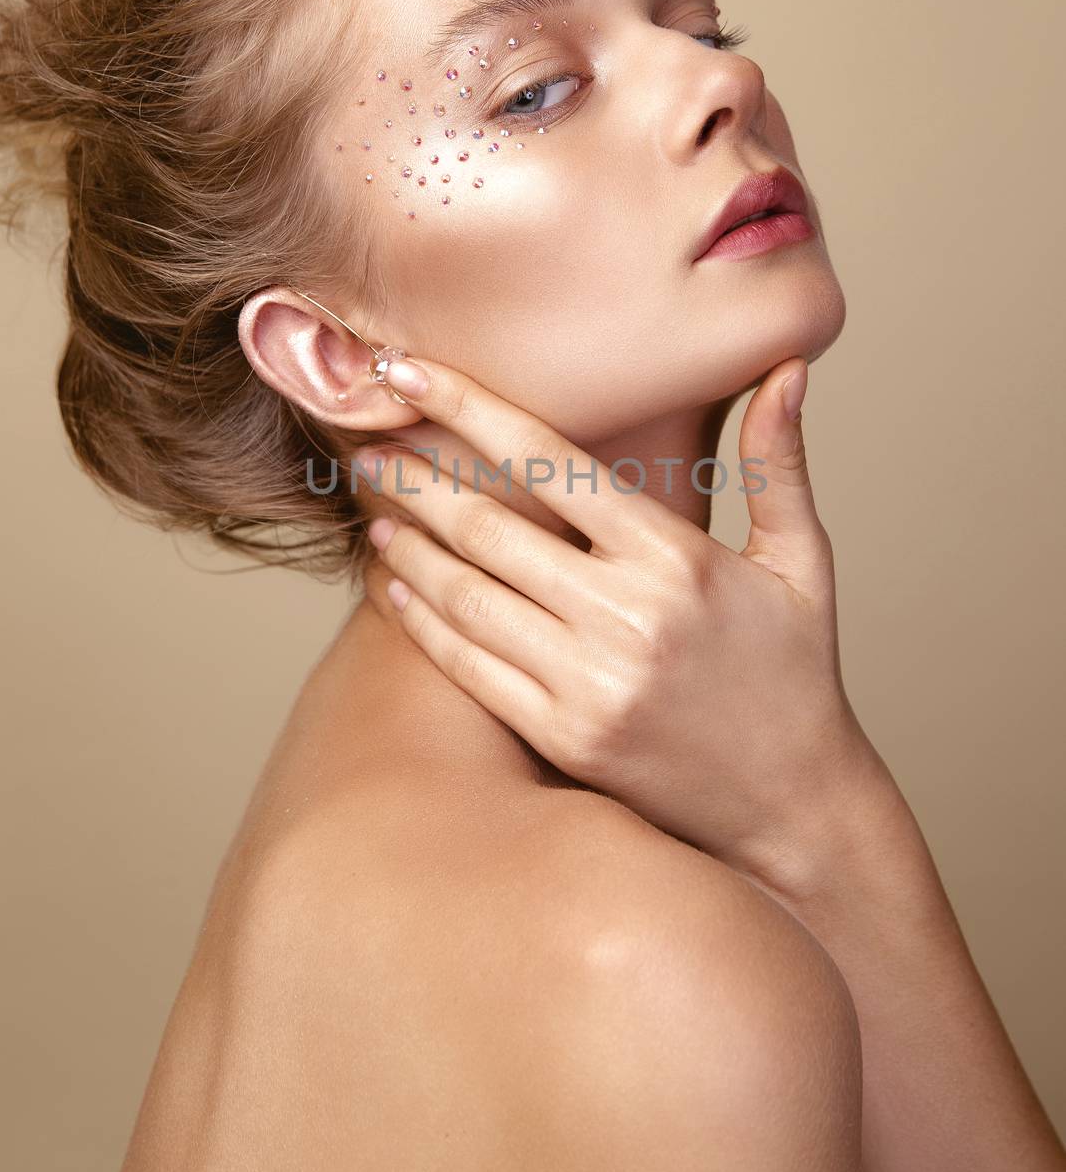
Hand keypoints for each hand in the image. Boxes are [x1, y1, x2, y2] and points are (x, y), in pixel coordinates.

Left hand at [356, 353, 882, 883]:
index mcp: (677, 558)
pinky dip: (424, 624)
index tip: (409, 370)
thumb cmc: (794, 672)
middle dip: (416, 479)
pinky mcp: (564, 738)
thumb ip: (779, 464)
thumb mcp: (803, 561)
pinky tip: (396, 588)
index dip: (468, 408)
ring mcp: (589, 684)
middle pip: (490, 529)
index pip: (551, 462)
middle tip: (368, 446)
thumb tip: (787, 366)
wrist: (793, 805)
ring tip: (376, 510)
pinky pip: (472, 669)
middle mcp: (626, 617)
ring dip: (411, 548)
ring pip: (468, 597)